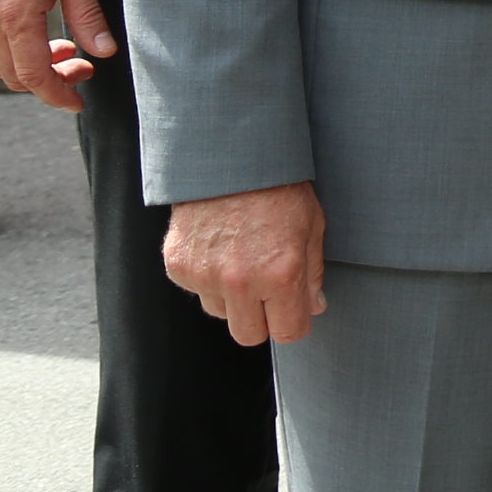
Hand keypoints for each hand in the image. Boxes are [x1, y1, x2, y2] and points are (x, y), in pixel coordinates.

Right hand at [0, 0, 114, 111]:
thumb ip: (87, 16)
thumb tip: (103, 51)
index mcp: (15, 16)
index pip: (33, 76)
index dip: (57, 94)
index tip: (77, 100)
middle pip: (13, 77)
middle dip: (49, 81)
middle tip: (80, 65)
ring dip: (28, 67)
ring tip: (61, 48)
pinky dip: (10, 52)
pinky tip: (35, 34)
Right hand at [165, 182, 326, 344]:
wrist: (230, 156)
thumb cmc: (278, 186)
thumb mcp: (312, 225)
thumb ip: (313, 273)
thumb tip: (313, 307)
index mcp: (280, 274)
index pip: (288, 332)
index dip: (294, 322)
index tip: (294, 312)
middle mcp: (240, 281)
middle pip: (249, 335)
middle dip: (262, 319)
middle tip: (268, 292)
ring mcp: (204, 275)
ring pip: (221, 313)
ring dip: (233, 298)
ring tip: (243, 260)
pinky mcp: (178, 266)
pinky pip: (196, 290)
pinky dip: (208, 278)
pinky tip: (220, 248)